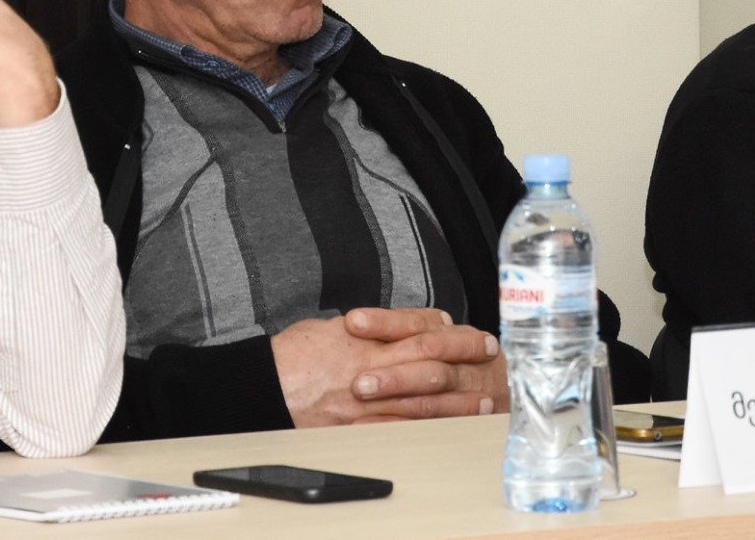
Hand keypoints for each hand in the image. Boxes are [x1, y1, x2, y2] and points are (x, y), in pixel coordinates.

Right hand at [269, 308, 501, 427]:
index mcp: (365, 337)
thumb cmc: (292, 357)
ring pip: (422, 400)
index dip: (451, 331)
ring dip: (456, 401)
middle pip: (430, 359)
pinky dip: (427, 429)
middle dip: (464, 358)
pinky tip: (446, 429)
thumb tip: (397, 325)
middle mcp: (371, 366)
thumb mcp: (329, 327)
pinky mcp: (359, 427)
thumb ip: (367, 329)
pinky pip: (400, 429)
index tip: (471, 333)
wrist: (264, 387)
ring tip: (480, 401)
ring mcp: (367, 400)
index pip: (419, 328)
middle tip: (489, 358)